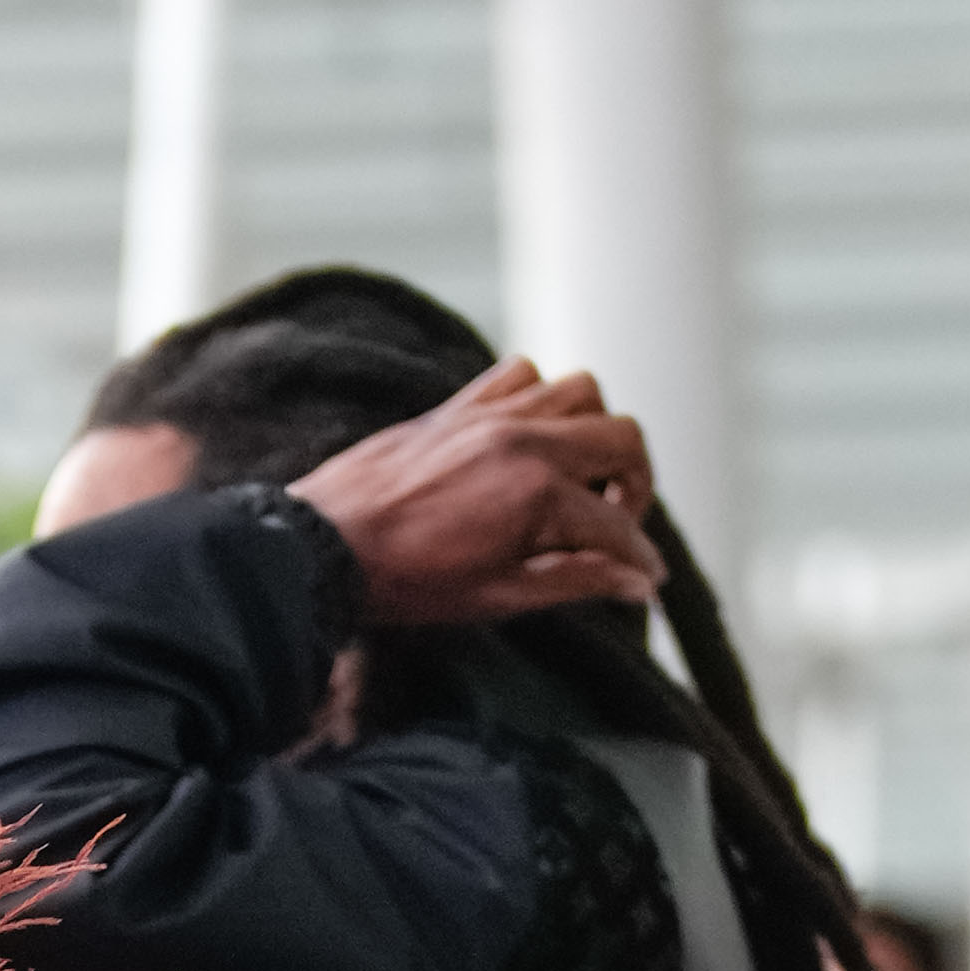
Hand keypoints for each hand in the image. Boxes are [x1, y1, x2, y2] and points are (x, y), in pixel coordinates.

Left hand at [292, 359, 659, 631]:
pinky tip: (530, 438)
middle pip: (622, 438)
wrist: (321, 546)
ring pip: (581, 390)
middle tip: (619, 521)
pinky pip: (521, 373)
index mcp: (536, 494)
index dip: (639, 559)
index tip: (648, 579)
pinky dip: (540, 397)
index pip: (616, 524)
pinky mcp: (458, 404)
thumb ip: (575, 580)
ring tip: (581, 475)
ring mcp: (490, 413)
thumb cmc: (404, 583)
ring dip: (596, 430)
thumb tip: (639, 585)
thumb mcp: (498, 597)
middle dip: (637, 483)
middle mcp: (523, 440)